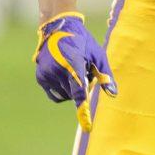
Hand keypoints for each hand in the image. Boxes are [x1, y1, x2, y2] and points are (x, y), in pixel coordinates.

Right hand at [33, 12, 116, 131]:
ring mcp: (47, 74)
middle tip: (85, 70)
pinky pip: (55, 94)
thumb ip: (105, 75)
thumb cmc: (82, 41)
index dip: (83, 109)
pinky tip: (66, 77)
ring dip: (72, 88)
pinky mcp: (40, 78)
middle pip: (74, 93)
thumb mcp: (97, 55)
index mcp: (73, 64)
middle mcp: (57, 70)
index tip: (87, 126)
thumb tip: (114, 94)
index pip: (79, 92)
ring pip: (65, 95)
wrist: (58, 28)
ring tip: (73, 69)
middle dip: (82, 86)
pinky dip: (63, 90)